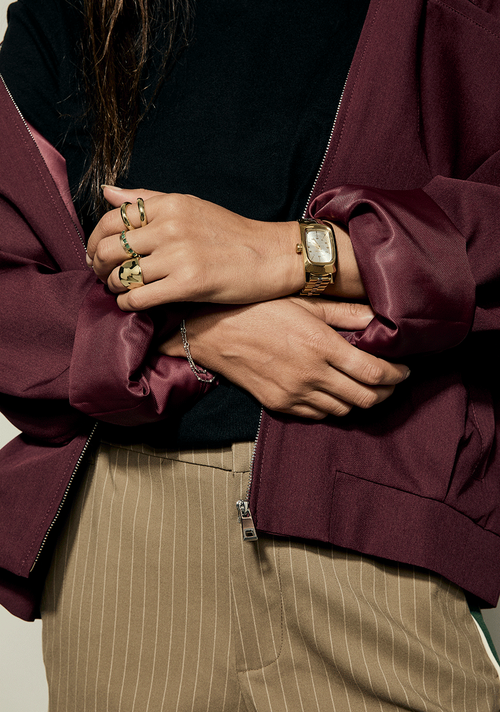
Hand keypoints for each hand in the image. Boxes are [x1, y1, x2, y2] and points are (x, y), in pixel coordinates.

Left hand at [86, 187, 303, 309]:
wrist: (272, 256)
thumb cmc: (232, 234)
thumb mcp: (191, 206)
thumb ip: (148, 199)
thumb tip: (106, 192)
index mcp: (170, 204)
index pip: (112, 219)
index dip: (95, 240)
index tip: (96, 252)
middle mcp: (171, 227)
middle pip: (110, 248)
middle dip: (97, 265)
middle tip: (101, 275)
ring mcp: (179, 256)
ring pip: (121, 274)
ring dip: (112, 286)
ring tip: (118, 290)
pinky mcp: (188, 284)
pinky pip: (139, 297)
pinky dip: (127, 304)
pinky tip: (131, 304)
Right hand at [160, 297, 409, 418]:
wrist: (215, 332)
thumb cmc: (259, 310)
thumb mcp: (304, 303)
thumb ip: (343, 312)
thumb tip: (376, 316)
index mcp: (321, 346)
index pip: (374, 373)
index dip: (396, 375)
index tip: (404, 370)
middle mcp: (311, 375)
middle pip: (365, 398)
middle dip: (386, 392)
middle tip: (392, 382)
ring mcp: (295, 394)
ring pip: (344, 410)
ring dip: (361, 400)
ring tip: (366, 387)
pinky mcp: (280, 405)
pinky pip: (318, 414)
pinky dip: (334, 407)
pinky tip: (336, 393)